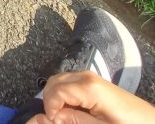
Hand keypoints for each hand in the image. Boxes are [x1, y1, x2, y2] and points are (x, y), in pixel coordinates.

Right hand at [27, 71, 154, 123]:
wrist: (149, 121)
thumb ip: (75, 120)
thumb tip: (52, 117)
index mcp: (88, 87)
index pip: (56, 91)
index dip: (50, 107)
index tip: (54, 122)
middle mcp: (85, 75)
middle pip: (54, 82)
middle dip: (50, 100)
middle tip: (57, 120)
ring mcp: (88, 75)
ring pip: (59, 80)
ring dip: (56, 97)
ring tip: (63, 116)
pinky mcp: (91, 79)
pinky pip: (68, 82)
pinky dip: (63, 93)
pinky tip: (71, 108)